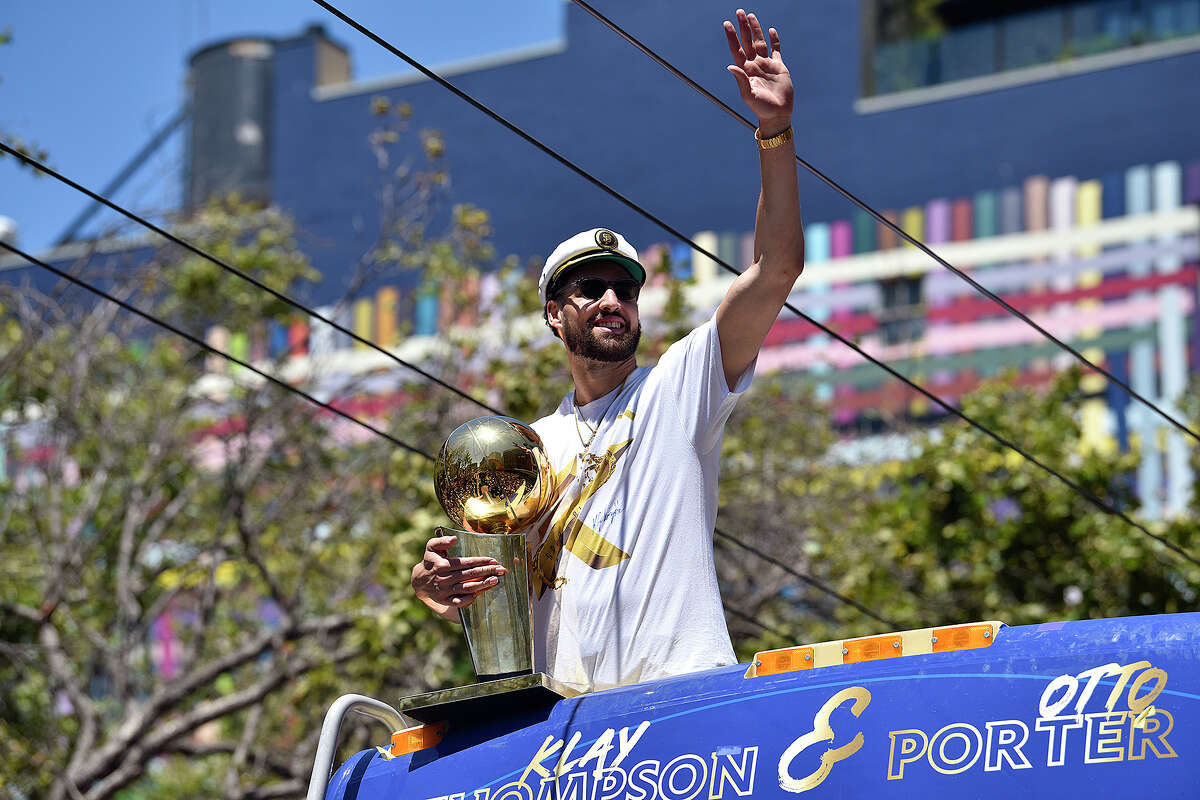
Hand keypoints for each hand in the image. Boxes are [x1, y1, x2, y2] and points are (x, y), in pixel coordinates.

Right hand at [411, 534, 506, 621]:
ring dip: (483, 585)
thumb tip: (454, 538)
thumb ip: (442, 541)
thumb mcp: (431, 547)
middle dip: (487, 572)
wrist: (419, 580)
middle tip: (501, 570)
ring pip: (467, 588)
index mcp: (443, 564)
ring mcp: (445, 591)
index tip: (494, 560)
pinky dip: (470, 599)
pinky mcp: (445, 600)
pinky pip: (460, 602)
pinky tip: (480, 593)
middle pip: (470, 575)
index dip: (482, 561)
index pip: (467, 562)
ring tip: (495, 580)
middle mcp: (445, 578)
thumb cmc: (430, 561)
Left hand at [724, 9, 792, 133]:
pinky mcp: (779, 67)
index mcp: (746, 70)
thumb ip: (740, 80)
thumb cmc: (761, 108)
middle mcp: (755, 65)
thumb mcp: (748, 95)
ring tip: (750, 16)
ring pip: (760, 42)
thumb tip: (730, 66)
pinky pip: (776, 50)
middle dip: (743, 27)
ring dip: (756, 29)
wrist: (777, 115)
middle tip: (739, 12)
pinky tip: (771, 31)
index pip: (737, 49)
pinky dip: (774, 40)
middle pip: (748, 41)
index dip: (732, 36)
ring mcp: (767, 65)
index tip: (726, 24)